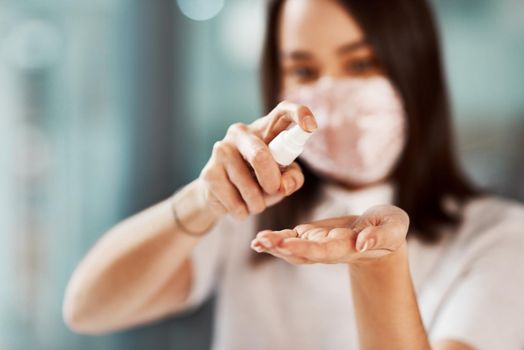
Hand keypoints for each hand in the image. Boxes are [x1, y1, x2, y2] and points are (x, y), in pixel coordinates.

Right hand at [197, 101, 317, 219]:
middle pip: (260, 156)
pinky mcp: (209, 173)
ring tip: (254, 201)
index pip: (282, 112)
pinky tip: (237, 204)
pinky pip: (235, 203)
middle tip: (273, 190)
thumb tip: (284, 185)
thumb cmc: (258, 179)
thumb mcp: (282, 177)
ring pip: (248, 188)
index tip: (311, 126)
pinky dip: (242, 212)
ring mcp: (221, 151)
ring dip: (258, 204)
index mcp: (264, 129)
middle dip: (271, 181)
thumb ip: (293, 178)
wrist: (220, 192)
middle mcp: (240, 133)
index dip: (299, 114)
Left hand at [250, 205, 408, 264]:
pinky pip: (292, 241)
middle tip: (261, 241)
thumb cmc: (389, 229)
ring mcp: (319, 245)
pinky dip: (276, 241)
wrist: (382, 236)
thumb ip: (381, 236)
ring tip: (257, 242)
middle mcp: (330, 250)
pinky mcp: (313, 237)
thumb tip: (363, 242)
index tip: (286, 245)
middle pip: (303, 253)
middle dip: (282, 248)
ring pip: (294, 249)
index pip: (324, 250)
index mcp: (348, 248)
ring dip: (274, 246)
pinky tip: (259, 241)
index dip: (305, 248)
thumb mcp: (393, 228)